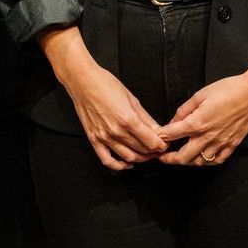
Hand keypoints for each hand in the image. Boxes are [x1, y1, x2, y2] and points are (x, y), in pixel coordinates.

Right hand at [39, 26, 167, 169]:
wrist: (82, 81)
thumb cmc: (106, 84)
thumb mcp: (131, 98)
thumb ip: (145, 117)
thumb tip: (158, 130)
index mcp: (128, 119)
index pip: (152, 142)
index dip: (162, 145)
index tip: (165, 143)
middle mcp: (116, 131)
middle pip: (142, 150)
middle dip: (154, 151)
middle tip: (159, 147)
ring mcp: (104, 137)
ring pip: (128, 157)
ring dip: (141, 158)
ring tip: (147, 153)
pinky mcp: (94, 139)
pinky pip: (107, 160)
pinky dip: (119, 166)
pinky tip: (127, 163)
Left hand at [159, 23, 247, 165]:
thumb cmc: (228, 89)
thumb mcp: (200, 94)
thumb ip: (184, 110)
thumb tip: (173, 121)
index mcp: (197, 123)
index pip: (172, 136)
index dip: (161, 138)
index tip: (155, 139)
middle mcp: (208, 137)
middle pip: (184, 157)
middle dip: (170, 159)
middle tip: (162, 158)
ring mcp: (221, 143)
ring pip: (200, 162)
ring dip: (188, 162)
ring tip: (181, 157)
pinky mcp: (233, 145)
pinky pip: (218, 160)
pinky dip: (208, 162)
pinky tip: (203, 158)